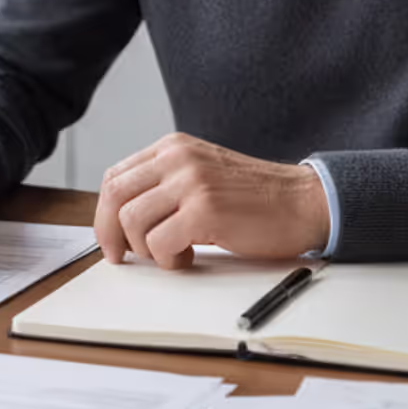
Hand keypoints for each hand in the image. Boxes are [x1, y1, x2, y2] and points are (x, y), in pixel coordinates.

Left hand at [94, 133, 329, 268]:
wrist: (303, 202)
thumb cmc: (255, 198)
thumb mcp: (202, 176)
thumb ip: (165, 187)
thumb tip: (123, 220)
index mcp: (173, 148)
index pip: (115, 176)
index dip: (104, 212)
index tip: (111, 238)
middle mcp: (178, 159)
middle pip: (114, 195)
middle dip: (109, 233)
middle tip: (122, 256)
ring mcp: (191, 182)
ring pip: (132, 221)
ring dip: (145, 249)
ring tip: (173, 254)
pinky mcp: (205, 209)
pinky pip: (159, 242)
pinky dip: (168, 260)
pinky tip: (190, 257)